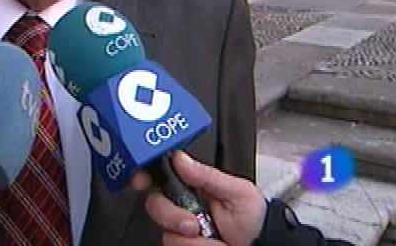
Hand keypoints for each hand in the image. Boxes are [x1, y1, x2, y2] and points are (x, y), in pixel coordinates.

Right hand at [131, 151, 265, 245]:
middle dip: (170, 214)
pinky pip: (173, 245)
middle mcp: (182, 205)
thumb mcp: (237, 191)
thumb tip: (181, 159)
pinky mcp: (182, 244)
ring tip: (207, 236)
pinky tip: (207, 244)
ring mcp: (180, 228)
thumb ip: (208, 175)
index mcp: (193, 184)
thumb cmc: (255, 218)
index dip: (145, 174)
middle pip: (154, 202)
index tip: (140, 180)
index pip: (161, 174)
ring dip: (186, 237)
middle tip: (192, 223)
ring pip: (163, 229)